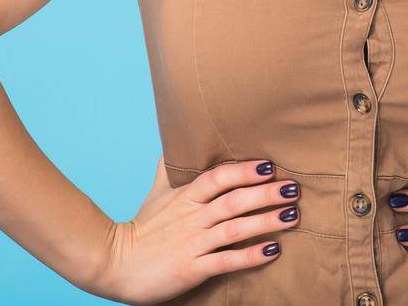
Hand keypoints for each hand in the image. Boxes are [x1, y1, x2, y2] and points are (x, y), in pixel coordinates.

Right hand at [87, 154, 301, 304]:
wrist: (114, 264)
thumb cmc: (143, 229)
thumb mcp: (157, 194)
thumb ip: (171, 168)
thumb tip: (177, 138)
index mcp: (185, 197)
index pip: (217, 177)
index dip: (243, 170)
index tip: (270, 166)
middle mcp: (191, 217)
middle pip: (232, 200)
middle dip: (265, 193)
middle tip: (294, 188)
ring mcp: (191, 244)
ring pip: (233, 229)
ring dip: (265, 221)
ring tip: (292, 215)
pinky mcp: (190, 269)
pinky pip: (225, 261)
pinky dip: (250, 256)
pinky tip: (273, 251)